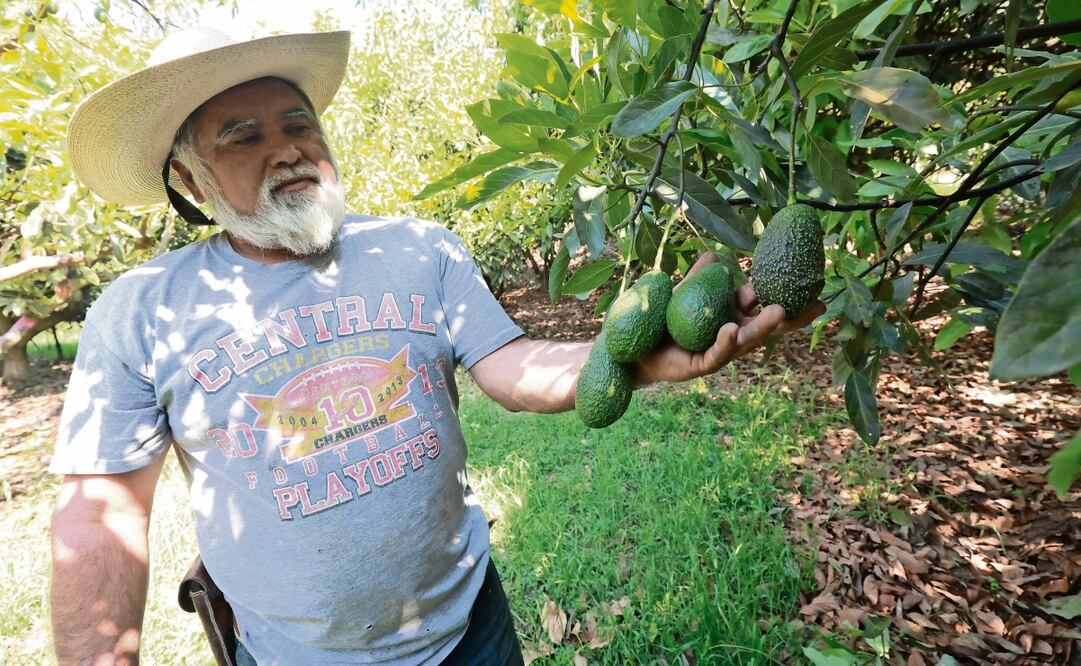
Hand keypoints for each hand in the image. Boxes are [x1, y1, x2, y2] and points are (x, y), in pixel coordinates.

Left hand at [633, 252, 824, 385]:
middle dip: (791, 317)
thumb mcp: (680, 295)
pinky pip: (717, 353)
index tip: (808, 284)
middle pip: (767, 327)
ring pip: (747, 340)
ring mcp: (720, 351)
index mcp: (732, 316)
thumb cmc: (660, 322)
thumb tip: (713, 254)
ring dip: (763, 326)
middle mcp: (731, 335)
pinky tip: (731, 329)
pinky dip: (725, 341)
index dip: (783, 295)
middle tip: (817, 305)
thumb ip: (697, 278)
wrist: (634, 349)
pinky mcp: (702, 365)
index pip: (762, 305)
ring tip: (778, 311)